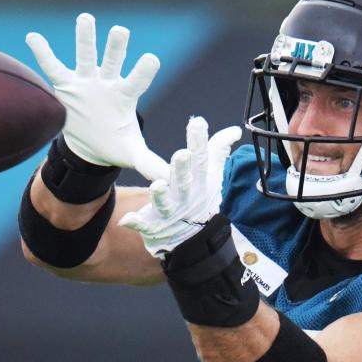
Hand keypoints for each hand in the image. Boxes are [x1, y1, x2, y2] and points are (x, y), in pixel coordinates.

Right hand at [26, 13, 169, 181]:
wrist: (90, 145)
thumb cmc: (115, 143)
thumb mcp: (132, 154)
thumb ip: (150, 162)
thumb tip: (170, 178)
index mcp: (125, 97)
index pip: (137, 81)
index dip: (143, 71)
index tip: (152, 59)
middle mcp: (107, 84)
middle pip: (112, 61)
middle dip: (116, 47)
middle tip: (121, 30)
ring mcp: (86, 82)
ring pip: (85, 56)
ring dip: (85, 38)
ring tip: (86, 18)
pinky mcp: (66, 85)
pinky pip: (52, 66)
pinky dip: (42, 52)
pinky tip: (33, 36)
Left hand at [119, 117, 240, 257]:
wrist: (195, 239)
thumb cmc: (201, 201)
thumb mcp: (212, 177)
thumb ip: (218, 151)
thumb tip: (235, 130)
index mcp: (199, 182)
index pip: (201, 159)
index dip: (199, 141)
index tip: (197, 122)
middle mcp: (185, 196)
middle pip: (184, 181)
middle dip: (182, 169)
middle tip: (182, 154)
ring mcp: (170, 213)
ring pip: (164, 204)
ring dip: (160, 197)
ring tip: (157, 186)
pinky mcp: (154, 226)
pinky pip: (144, 225)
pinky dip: (136, 223)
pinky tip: (126, 219)